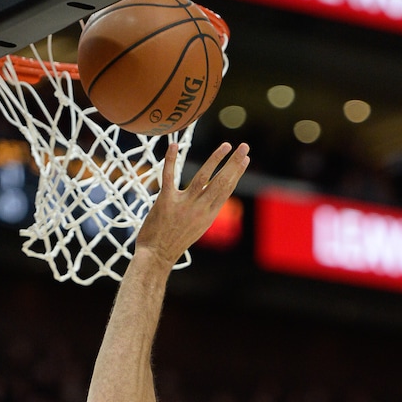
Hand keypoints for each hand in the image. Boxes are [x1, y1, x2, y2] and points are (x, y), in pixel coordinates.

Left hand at [136, 140, 249, 265]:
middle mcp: (200, 209)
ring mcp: (184, 204)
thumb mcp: (197, 227)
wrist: (156, 256)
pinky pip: (169, 176)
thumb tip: (212, 195)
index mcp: (209, 215)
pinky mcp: (165, 201)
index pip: (226, 190)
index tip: (245, 159)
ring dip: (215, 159)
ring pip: (202, 177)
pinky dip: (171, 159)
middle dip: (234, 163)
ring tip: (226, 145)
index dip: (237, 173)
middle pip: (221, 182)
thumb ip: (204, 210)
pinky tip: (174, 145)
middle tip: (245, 146)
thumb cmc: (174, 242)